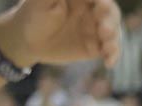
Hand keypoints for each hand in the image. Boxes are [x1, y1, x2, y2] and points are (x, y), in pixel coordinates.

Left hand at [0, 0, 122, 69]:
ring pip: (114, 31)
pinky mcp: (95, 47)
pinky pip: (109, 50)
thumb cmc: (33, 14)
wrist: (27, 40)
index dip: (102, 2)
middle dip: (111, 20)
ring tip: (106, 46)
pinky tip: (108, 63)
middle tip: (104, 30)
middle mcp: (92, 11)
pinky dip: (113, 55)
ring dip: (114, 39)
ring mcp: (95, 29)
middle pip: (111, 13)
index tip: (99, 7)